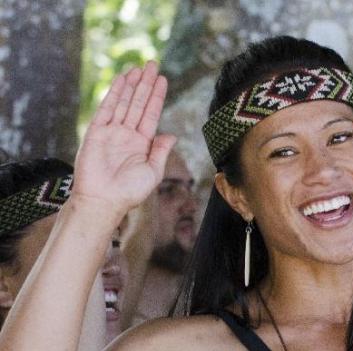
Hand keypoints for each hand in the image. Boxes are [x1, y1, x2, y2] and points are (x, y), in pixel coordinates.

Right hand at [73, 62, 175, 217]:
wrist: (104, 200)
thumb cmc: (129, 192)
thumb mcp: (153, 172)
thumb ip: (160, 151)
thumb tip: (171, 134)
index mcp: (142, 144)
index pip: (151, 114)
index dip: (157, 96)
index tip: (163, 79)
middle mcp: (127, 135)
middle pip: (138, 103)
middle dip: (146, 84)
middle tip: (153, 64)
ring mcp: (112, 132)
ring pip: (124, 102)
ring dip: (132, 85)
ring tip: (140, 67)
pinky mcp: (96, 132)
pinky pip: (107, 108)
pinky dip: (115, 94)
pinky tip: (122, 80)